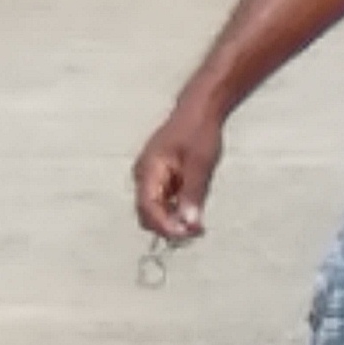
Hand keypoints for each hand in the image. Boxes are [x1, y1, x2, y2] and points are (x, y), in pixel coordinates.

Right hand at [130, 111, 222, 244]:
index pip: (148, 207)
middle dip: (169, 227)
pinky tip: (194, 211)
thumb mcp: (199, 165)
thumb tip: (188, 224)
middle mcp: (144, 176)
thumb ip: (192, 194)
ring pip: (156, 210)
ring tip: (199, 224)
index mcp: (148, 170)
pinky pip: (163, 202)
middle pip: (148, 214)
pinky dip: (176, 211)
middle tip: (197, 231)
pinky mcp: (161, 178)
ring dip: (174, 221)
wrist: (199, 110)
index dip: (165, 226)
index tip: (188, 234)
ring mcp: (151, 177)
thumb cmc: (198, 133)